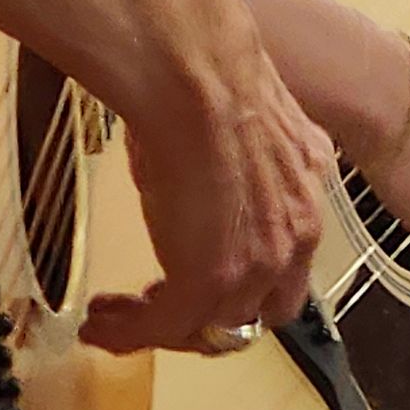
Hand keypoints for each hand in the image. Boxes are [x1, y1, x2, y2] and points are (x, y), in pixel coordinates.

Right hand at [82, 19, 328, 355]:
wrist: (196, 77)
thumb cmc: (205, 76)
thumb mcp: (240, 122)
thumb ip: (237, 154)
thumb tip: (203, 149)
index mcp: (307, 193)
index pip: (283, 265)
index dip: (241, 281)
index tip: (196, 271)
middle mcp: (296, 236)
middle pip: (255, 310)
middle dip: (206, 318)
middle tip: (158, 307)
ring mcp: (257, 265)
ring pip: (211, 327)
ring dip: (161, 327)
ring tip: (114, 317)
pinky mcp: (209, 282)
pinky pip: (164, 327)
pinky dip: (129, 333)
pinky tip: (102, 324)